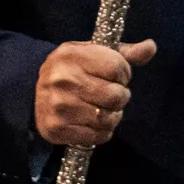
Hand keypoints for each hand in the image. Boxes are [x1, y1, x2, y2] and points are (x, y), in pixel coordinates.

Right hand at [33, 38, 155, 147]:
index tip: (113, 76)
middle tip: (108, 96)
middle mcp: (62, 80)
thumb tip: (151, 46)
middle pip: (116, 95)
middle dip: (119, 97)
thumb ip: (124, 53)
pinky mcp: (56, 129)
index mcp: (71, 55)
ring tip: (101, 110)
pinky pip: (98, 136)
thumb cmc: (71, 71)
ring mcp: (58, 106)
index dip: (123, 74)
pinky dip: (101, 133)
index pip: (118, 68)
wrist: (32, 93)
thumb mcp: (93, 54)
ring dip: (112, 117)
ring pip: (109, 118)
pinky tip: (92, 124)